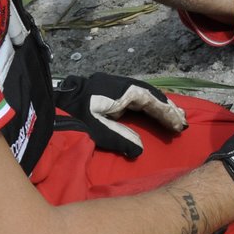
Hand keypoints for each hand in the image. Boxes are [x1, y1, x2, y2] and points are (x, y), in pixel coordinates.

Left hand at [52, 74, 187, 158]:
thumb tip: (140, 148)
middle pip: (149, 94)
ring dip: (160, 106)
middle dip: (167, 108)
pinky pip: (135, 97)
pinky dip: (148, 105)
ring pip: (143, 95)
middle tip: (183, 122)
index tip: (179, 125)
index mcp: (118, 91)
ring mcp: (113, 88)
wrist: (50, 108)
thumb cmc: (72, 118)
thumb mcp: (95, 130)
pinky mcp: (109, 93)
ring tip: (176, 118)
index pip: (148, 99)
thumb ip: (119, 137)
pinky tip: (156, 113)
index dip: (165, 112)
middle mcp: (118, 85)